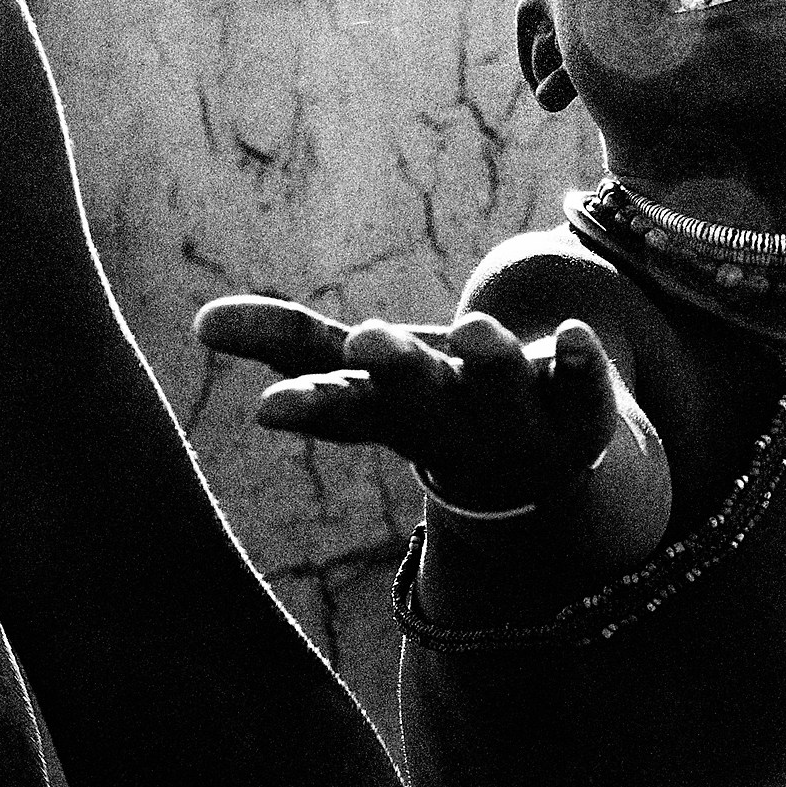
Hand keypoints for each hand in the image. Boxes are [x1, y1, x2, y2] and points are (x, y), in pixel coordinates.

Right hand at [194, 296, 620, 512]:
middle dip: (398, 372)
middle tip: (369, 341)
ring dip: (489, 363)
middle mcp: (451, 425)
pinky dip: (582, 366)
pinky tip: (580, 334)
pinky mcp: (581, 412)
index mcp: (390, 416)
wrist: (542, 464)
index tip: (272, 410)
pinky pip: (586, 392)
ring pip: (501, 393)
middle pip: (420, 402)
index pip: (344, 412)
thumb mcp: (364, 373)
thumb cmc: (431, 400)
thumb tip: (199, 322)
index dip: (311, 407)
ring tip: (478, 330)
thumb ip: (288, 344)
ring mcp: (518, 423)